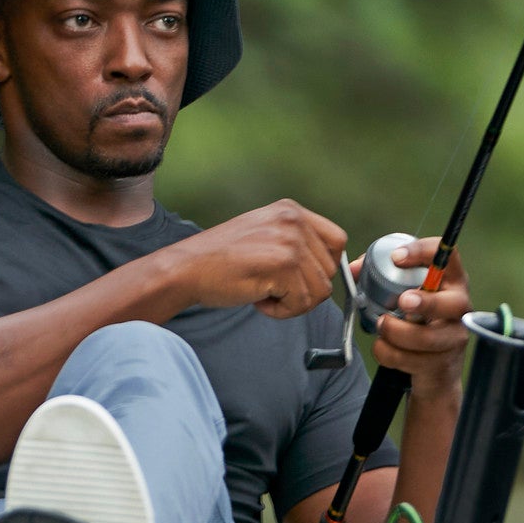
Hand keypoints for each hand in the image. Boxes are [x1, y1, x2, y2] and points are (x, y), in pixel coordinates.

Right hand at [170, 200, 348, 318]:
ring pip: (320, 291)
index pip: (337, 240)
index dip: (324, 267)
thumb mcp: (264, 237)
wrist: (186, 268)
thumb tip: (337, 271)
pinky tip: (258, 300)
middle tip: (272, 288)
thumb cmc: (220, 261)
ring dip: (292, 302)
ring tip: (263, 292)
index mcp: (290, 210)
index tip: (302, 280)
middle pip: (330, 270)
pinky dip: (281, 312)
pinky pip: (302, 303)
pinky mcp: (284, 265)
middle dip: (304, 289)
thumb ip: (297, 245)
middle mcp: (294, 220)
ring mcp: (290, 241)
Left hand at [366, 234, 468, 397]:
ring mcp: (453, 338)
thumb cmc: (417, 322)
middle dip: (426, 302)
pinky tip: (383, 346)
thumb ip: (380, 276)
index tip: (397, 257)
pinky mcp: (441, 364)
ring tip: (382, 326)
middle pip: (454, 303)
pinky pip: (411, 360)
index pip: (448, 256)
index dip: (424, 252)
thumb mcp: (405, 294)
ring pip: (428, 337)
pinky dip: (388, 353)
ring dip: (396, 332)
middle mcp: (458, 309)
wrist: (433, 370)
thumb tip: (354, 269)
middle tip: (402, 301)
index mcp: (450, 282)